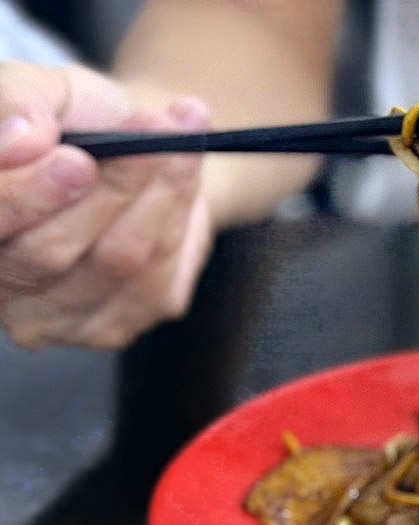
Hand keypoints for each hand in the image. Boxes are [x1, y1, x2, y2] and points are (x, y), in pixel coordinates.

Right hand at [0, 62, 214, 348]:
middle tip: (151, 141)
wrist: (130, 150)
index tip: (78, 160)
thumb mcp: (40, 90)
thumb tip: (23, 140)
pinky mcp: (114, 325)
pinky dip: (179, 211)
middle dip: (110, 190)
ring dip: (159, 191)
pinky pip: (157, 273)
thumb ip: (18, 102)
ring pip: (116, 261)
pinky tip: (186, 169)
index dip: (27, 196)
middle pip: (49, 252)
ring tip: (182, 131)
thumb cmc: (70, 122)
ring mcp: (55, 318)